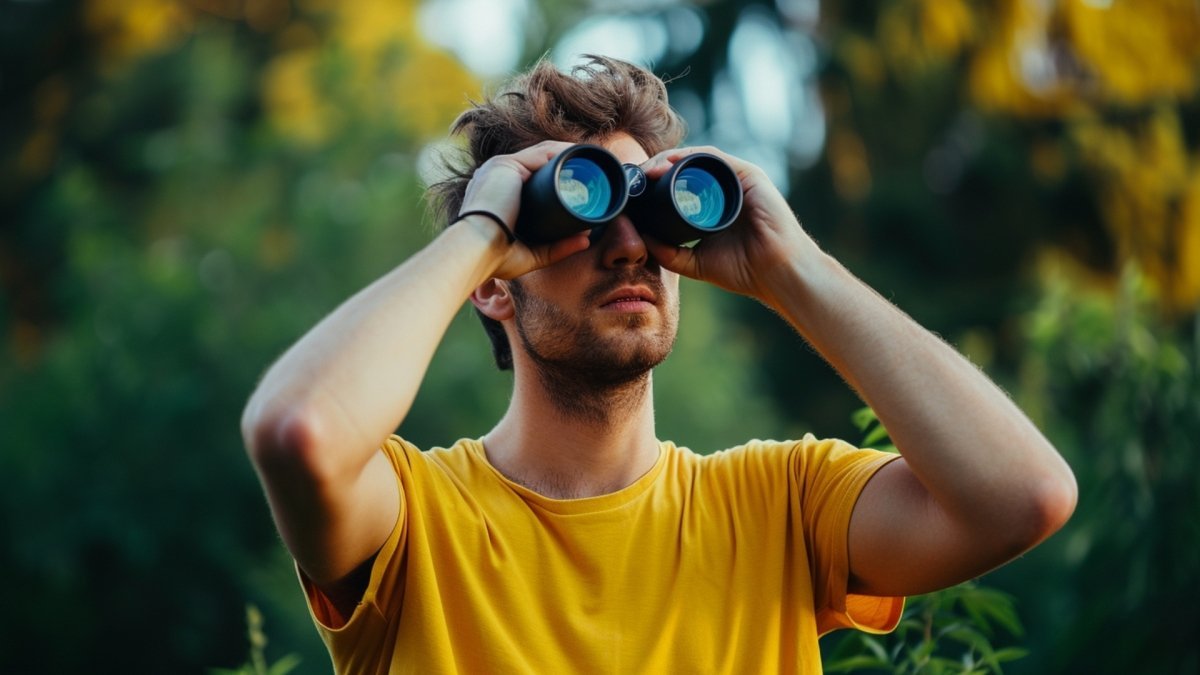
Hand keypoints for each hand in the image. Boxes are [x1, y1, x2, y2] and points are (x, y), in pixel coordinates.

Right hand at [458, 140, 590, 279]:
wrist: (475, 250)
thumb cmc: (494, 257)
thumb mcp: (531, 254)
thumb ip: (556, 249)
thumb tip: (585, 242)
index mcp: (498, 193)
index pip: (531, 177)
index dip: (556, 177)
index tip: (580, 184)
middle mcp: (497, 176)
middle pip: (539, 162)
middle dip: (566, 162)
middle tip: (592, 172)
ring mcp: (500, 167)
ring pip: (543, 154)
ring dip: (569, 153)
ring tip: (593, 161)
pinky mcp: (506, 165)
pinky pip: (542, 152)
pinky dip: (564, 151)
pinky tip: (581, 154)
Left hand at [639, 146, 819, 305]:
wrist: (776, 274)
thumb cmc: (744, 270)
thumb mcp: (695, 263)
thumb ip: (670, 253)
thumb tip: (640, 239)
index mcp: (712, 204)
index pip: (678, 184)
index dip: (653, 183)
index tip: (632, 191)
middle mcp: (724, 187)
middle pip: (684, 167)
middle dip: (656, 168)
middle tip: (635, 179)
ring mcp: (736, 179)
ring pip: (696, 158)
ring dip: (668, 159)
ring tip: (648, 171)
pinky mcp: (748, 174)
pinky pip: (714, 158)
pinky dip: (690, 157)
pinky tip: (671, 163)